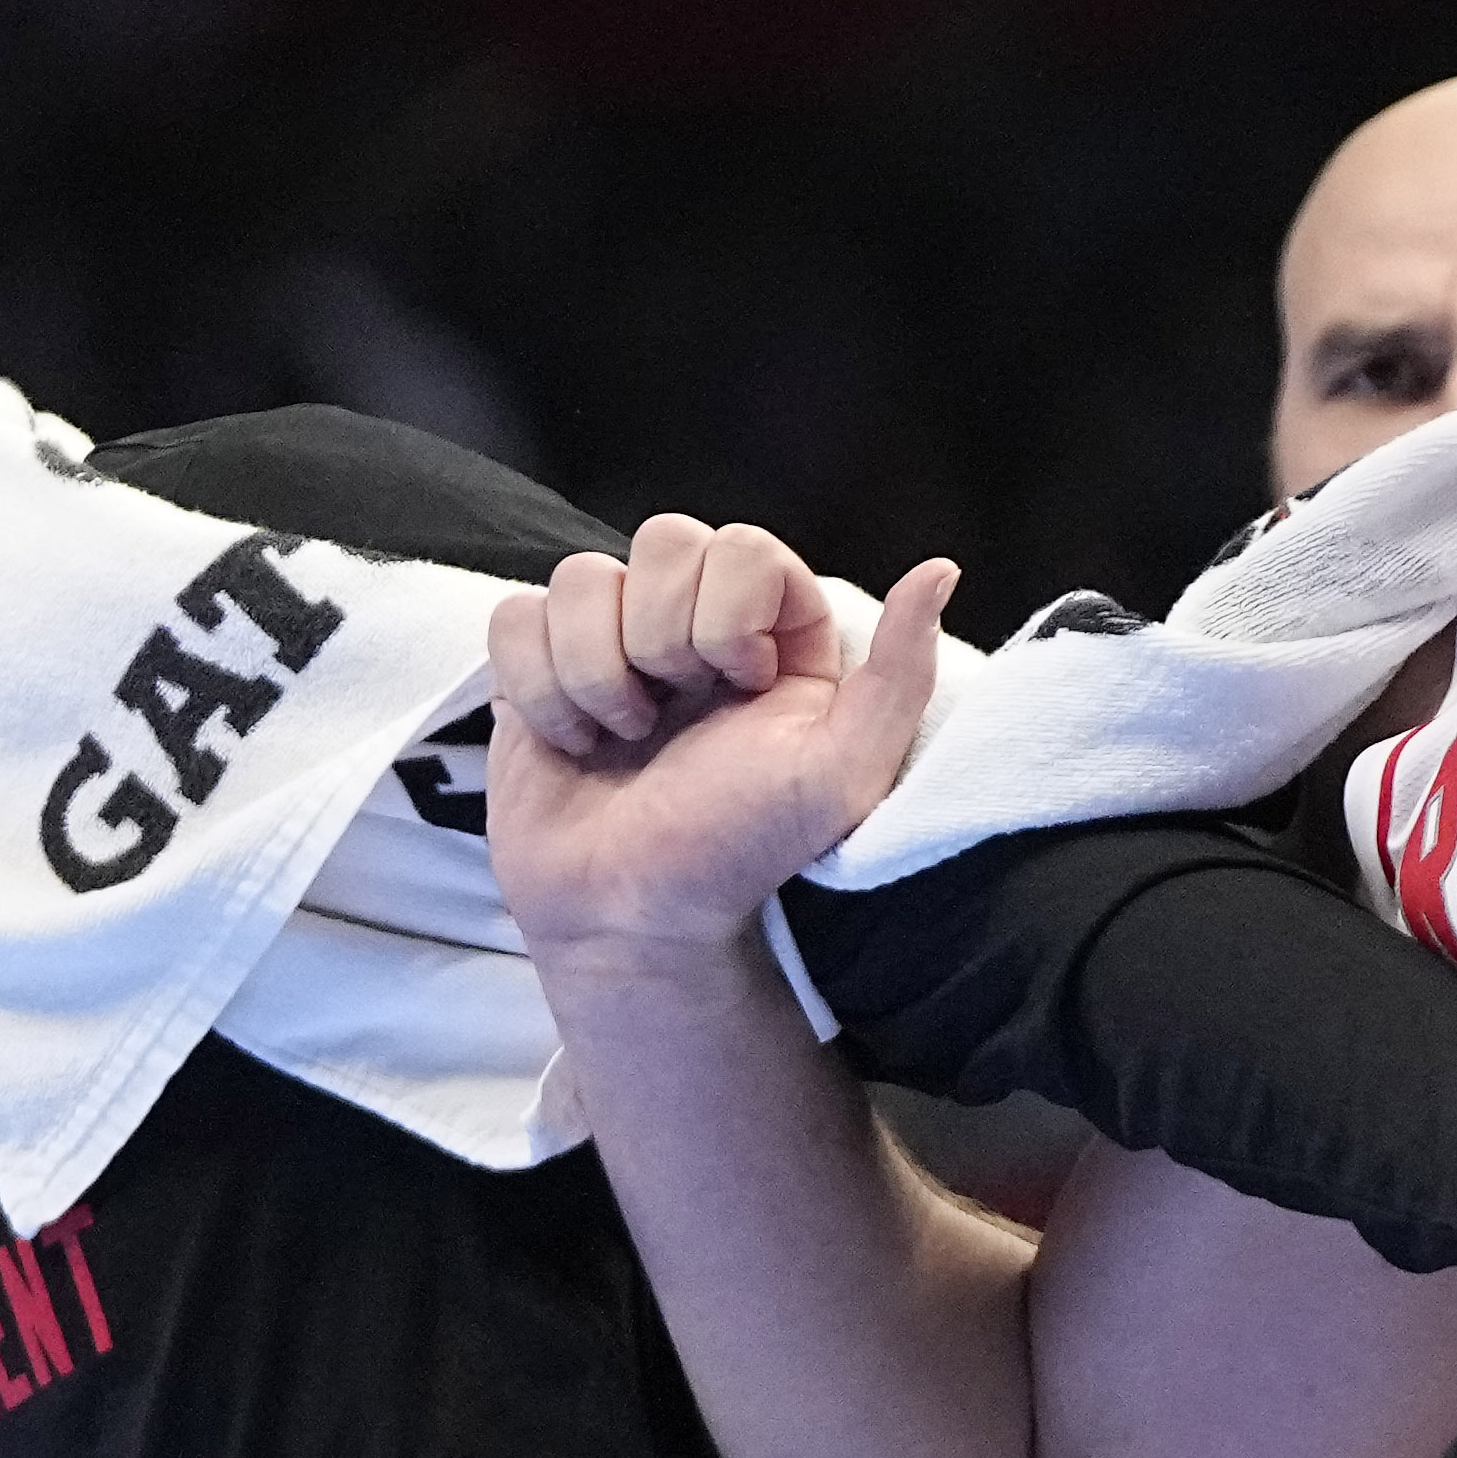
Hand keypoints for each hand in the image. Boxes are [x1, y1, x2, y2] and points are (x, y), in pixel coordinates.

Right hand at [488, 523, 954, 970]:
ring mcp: (611, 641)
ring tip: (623, 738)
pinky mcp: (537, 668)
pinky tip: (573, 740)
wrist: (632, 919)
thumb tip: (940, 569)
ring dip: (596, 673)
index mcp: (774, 630)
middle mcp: (694, 621)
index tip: (739, 686)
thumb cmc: (739, 850)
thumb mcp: (842, 774)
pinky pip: (515, 618)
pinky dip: (539, 689)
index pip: (744, 545)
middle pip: (662, 538)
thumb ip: (900, 673)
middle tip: (673, 717)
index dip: (730, 612)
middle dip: (663, 638)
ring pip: (581, 577)